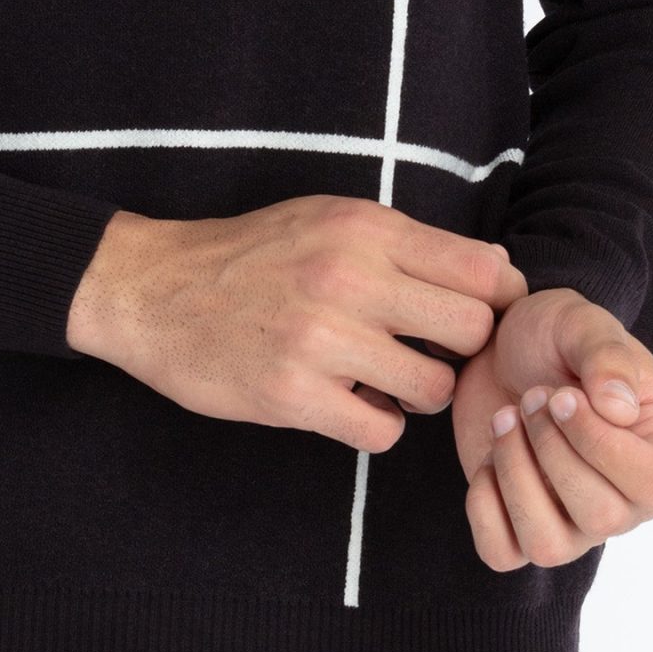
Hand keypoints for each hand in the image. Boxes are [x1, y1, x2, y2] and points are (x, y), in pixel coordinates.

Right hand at [66, 195, 528, 453]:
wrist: (155, 289)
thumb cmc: (252, 254)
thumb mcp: (327, 219)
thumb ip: (407, 243)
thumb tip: (498, 271)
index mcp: (363, 227)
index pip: (481, 271)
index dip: (497, 301)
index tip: (480, 316)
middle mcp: (348, 276)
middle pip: (471, 331)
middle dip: (461, 351)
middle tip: (429, 352)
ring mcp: (319, 339)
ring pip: (432, 390)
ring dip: (417, 393)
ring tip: (383, 378)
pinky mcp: (292, 395)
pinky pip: (382, 432)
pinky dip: (375, 424)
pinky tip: (348, 402)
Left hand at [450, 285, 652, 568]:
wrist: (503, 345)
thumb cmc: (557, 336)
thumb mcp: (584, 324)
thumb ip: (608, 357)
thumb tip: (619, 410)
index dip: (598, 443)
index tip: (562, 395)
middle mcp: (626, 500)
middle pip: (600, 518)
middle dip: (551, 450)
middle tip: (532, 398)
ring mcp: (574, 521)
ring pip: (548, 545)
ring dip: (515, 476)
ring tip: (506, 420)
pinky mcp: (520, 524)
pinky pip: (501, 552)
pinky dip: (483, 507)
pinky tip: (488, 458)